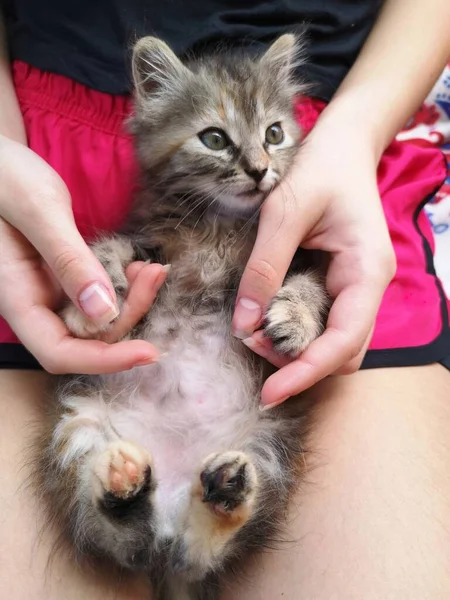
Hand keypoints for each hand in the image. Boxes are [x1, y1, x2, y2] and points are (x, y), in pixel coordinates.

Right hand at [0, 135, 163, 373]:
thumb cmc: (3, 175)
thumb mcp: (39, 210)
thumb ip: (69, 260)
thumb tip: (103, 312)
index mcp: (16, 296)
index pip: (59, 351)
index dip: (104, 360)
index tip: (149, 352)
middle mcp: (35, 302)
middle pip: (87, 337)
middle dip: (128, 316)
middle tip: (155, 275)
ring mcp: (51, 290)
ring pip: (98, 318)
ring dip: (131, 301)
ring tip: (153, 269)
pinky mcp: (66, 276)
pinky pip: (100, 294)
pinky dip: (124, 286)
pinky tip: (139, 266)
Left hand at [232, 109, 395, 407]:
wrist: (342, 146)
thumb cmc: (319, 169)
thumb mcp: (284, 213)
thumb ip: (264, 267)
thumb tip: (243, 323)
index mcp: (367, 271)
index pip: (344, 341)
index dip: (308, 371)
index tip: (269, 392)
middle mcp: (367, 286)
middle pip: (343, 351)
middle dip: (301, 362)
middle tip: (253, 348)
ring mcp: (355, 285)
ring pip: (334, 340)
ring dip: (297, 348)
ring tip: (254, 334)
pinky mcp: (339, 281)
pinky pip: (323, 319)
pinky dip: (296, 329)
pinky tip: (267, 318)